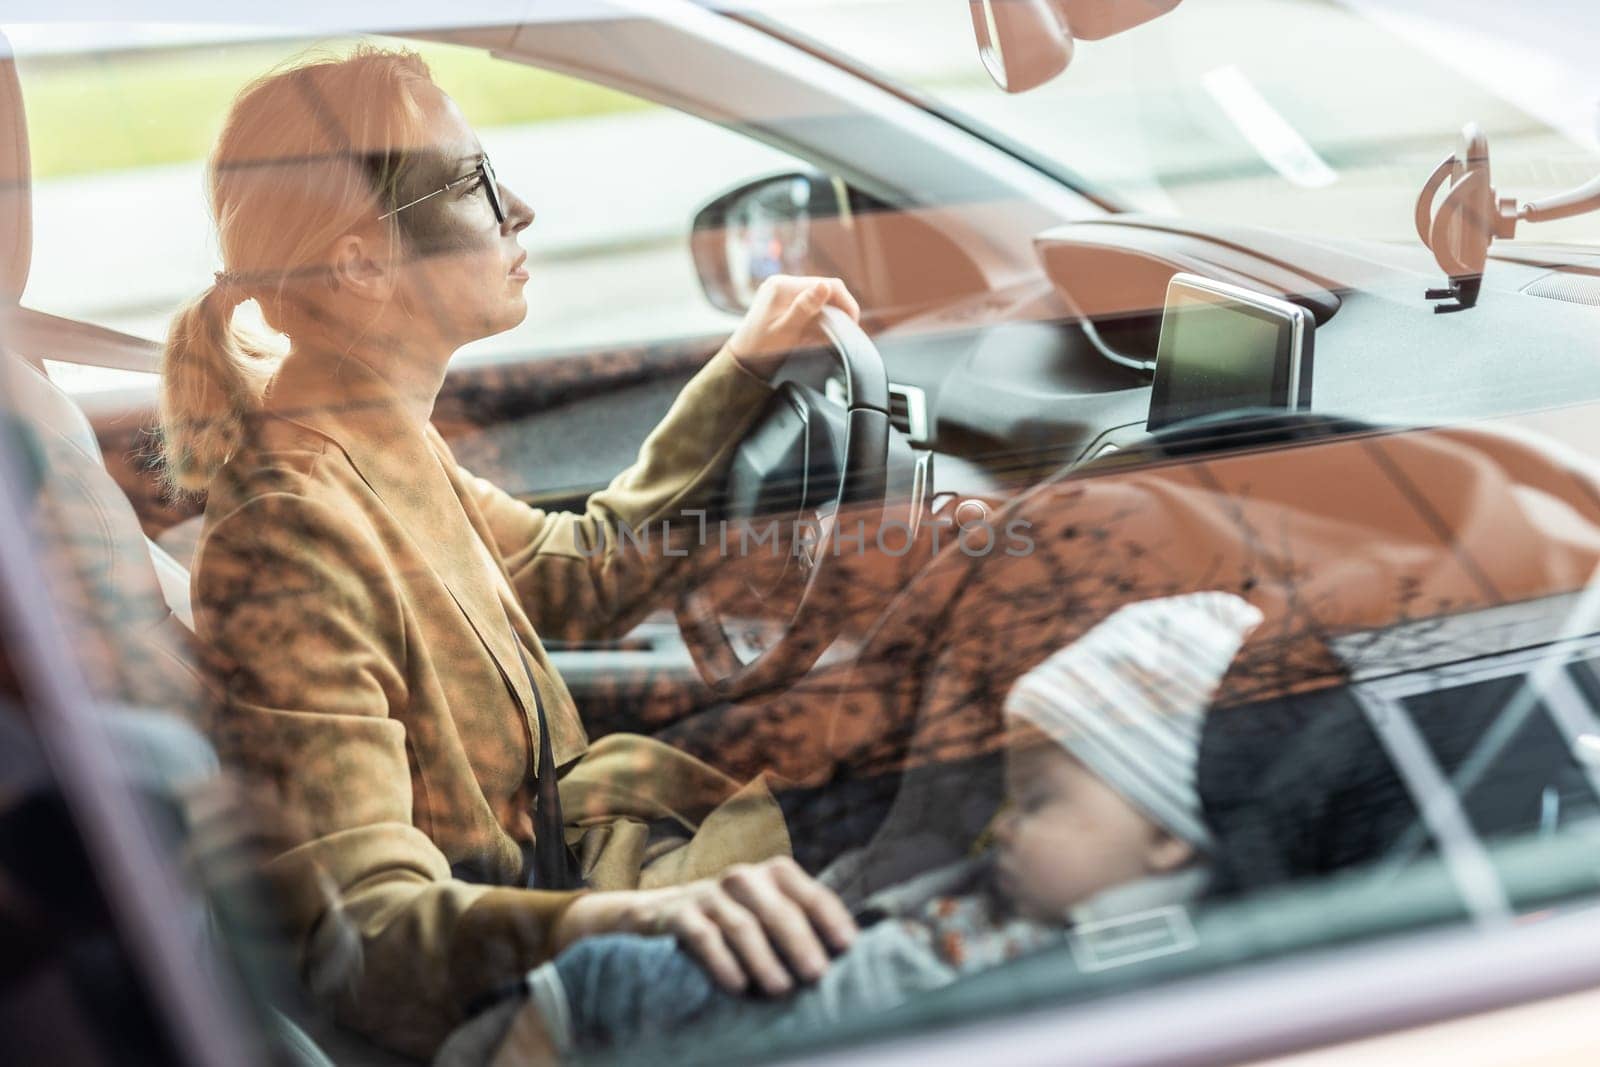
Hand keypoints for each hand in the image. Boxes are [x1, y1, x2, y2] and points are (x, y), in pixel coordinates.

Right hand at [554, 857, 857, 995]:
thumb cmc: (730, 924)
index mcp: (774, 875)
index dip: (831, 920)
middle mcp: (743, 877)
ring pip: (743, 925)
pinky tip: (737, 986)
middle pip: (779, 910)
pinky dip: (722, 961)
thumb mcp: (765, 916)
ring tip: (779, 990)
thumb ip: (800, 926)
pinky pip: (702, 936)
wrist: (657, 917)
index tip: (848, 949)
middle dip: (800, 944)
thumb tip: (853, 959)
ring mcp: (707, 893)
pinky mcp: (677, 914)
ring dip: (764, 960)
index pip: (811, 894)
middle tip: (815, 976)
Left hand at [724, 275, 861, 380]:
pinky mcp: (785, 300)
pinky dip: (819, 318)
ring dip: (829, 315)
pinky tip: (817, 334)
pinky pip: (810, 303)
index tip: (852, 323)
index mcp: (782, 287)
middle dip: (838, 310)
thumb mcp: (785, 331)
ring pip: (820, 297)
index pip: (826, 285)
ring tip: (828, 335)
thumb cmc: (760, 348)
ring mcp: (783, 290)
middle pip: (825, 289)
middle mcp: (783, 283)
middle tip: (844, 331)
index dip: (845, 303)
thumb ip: (805, 308)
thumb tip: (825, 286)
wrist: (742, 359)